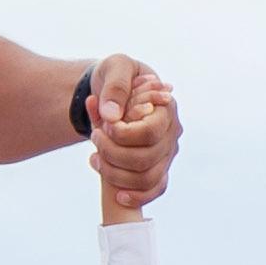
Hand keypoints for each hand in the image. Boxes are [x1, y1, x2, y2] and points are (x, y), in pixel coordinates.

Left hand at [90, 61, 178, 210]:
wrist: (113, 90)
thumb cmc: (117, 75)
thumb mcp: (115, 67)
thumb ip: (115, 87)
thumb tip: (112, 116)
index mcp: (166, 108)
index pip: (149, 133)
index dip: (122, 135)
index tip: (103, 126)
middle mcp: (172, 133)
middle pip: (146, 159)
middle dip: (112, 153)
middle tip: (94, 138)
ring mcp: (167, 153)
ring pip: (147, 178)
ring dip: (115, 173)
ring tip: (94, 157)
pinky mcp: (158, 167)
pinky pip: (155, 190)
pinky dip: (137, 197)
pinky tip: (117, 195)